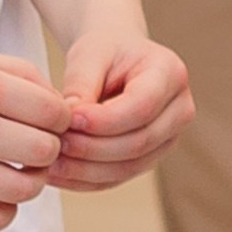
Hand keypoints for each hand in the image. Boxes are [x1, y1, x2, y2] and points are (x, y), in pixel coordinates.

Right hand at [0, 44, 70, 231]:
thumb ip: (25, 75)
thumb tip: (66, 111)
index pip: (56, 114)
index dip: (59, 118)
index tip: (43, 119)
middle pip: (46, 152)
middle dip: (48, 148)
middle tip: (31, 143)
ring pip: (26, 189)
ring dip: (31, 181)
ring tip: (16, 168)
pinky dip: (5, 211)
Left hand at [50, 30, 193, 190]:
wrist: (117, 60)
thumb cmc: (105, 51)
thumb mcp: (89, 55)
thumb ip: (81, 85)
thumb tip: (69, 120)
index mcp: (170, 73)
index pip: (142, 107)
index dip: (104, 120)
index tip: (69, 120)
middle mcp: (180, 109)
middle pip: (139, 142)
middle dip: (92, 148)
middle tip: (55, 144)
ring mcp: (169, 138)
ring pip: (130, 166)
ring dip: (87, 170)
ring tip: (51, 163)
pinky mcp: (151, 157)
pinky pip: (119, 177)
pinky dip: (87, 180)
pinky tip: (59, 175)